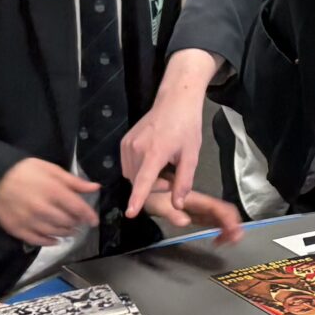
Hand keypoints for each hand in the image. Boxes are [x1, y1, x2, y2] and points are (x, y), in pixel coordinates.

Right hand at [0, 157, 99, 245]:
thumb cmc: (24, 171)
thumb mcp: (51, 169)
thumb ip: (73, 181)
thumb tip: (95, 187)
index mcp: (53, 191)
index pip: (78, 208)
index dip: (89, 215)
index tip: (94, 220)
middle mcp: (43, 209)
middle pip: (68, 222)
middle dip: (76, 223)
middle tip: (78, 222)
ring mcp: (30, 221)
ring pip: (55, 233)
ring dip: (65, 233)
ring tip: (69, 230)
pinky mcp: (18, 229)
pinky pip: (38, 241)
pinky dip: (49, 242)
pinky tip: (55, 240)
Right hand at [119, 52, 216, 218]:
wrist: (174, 102)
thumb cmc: (187, 127)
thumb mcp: (191, 156)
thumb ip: (184, 182)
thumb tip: (177, 204)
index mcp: (155, 151)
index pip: (144, 180)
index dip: (138, 198)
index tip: (130, 212)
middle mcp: (137, 148)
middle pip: (139, 182)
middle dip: (155, 186)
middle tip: (172, 175)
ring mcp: (127, 144)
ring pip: (132, 176)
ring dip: (147, 178)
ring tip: (163, 166)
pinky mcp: (123, 142)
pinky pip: (128, 167)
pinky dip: (140, 170)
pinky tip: (153, 160)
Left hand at [144, 185, 242, 243]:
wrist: (141, 190)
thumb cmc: (148, 195)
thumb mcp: (156, 203)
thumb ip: (170, 213)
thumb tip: (185, 222)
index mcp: (193, 198)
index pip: (216, 207)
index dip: (228, 218)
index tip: (234, 232)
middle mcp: (199, 202)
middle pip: (223, 211)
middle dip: (233, 224)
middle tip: (235, 240)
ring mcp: (197, 208)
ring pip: (220, 216)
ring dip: (228, 228)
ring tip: (229, 241)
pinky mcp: (194, 213)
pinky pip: (212, 220)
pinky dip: (220, 229)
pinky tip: (218, 238)